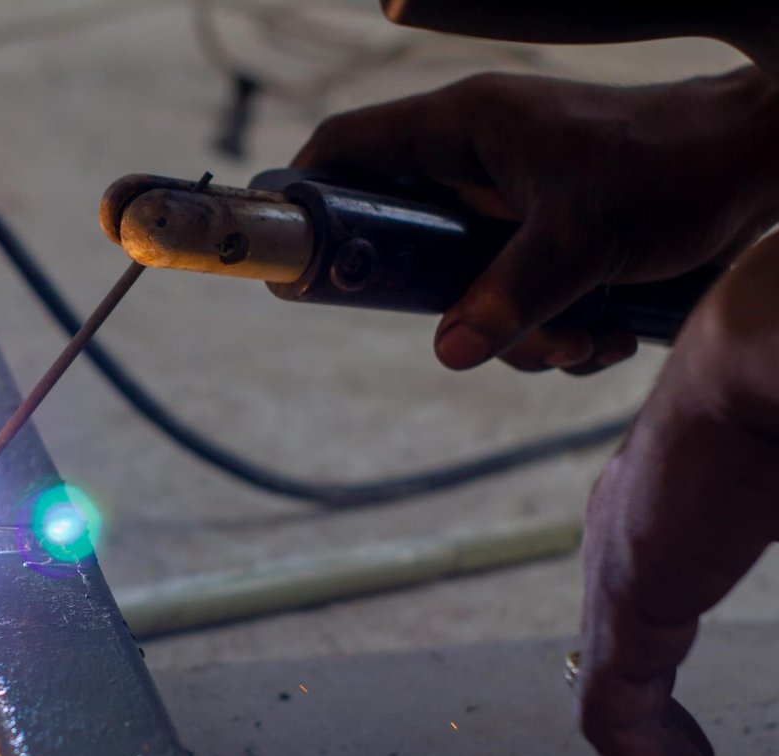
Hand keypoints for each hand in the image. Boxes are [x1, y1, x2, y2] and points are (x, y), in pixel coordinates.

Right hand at [293, 68, 778, 372]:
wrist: (761, 165)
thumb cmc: (672, 169)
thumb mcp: (582, 240)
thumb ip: (510, 298)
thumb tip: (448, 351)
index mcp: (465, 128)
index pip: (349, 146)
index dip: (311, 194)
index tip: (299, 260)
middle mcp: (480, 163)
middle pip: (411, 247)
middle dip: (455, 311)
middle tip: (494, 338)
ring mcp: (515, 203)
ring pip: (472, 289)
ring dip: (523, 337)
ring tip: (584, 339)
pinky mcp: (554, 236)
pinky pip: (522, 299)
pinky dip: (561, 332)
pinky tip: (610, 333)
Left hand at [577, 232, 778, 755]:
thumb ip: (770, 552)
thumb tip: (763, 550)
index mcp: (678, 516)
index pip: (652, 640)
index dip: (688, 719)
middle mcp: (632, 542)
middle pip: (627, 676)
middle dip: (674, 754)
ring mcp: (620, 566)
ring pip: (615, 709)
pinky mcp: (625, 591)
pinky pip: (613, 717)